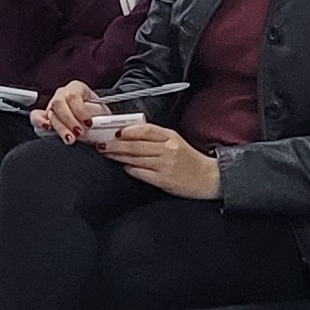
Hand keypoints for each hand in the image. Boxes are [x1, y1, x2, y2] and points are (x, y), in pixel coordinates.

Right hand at [35, 79, 104, 141]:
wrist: (95, 125)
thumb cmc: (98, 116)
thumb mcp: (102, 112)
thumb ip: (97, 115)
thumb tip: (94, 122)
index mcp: (77, 88)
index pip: (73, 95)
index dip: (80, 110)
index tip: (88, 123)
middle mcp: (62, 95)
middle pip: (59, 103)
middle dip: (69, 120)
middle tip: (79, 133)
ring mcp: (52, 106)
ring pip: (50, 113)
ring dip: (59, 127)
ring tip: (70, 139)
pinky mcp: (45, 118)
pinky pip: (36, 117)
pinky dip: (40, 123)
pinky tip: (48, 129)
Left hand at [94, 115, 221, 198]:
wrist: (209, 178)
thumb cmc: (190, 160)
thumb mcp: (175, 142)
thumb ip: (156, 137)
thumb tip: (130, 134)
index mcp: (170, 137)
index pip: (145, 129)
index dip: (127, 130)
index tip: (113, 131)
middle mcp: (167, 149)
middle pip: (135, 145)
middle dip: (115, 144)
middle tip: (100, 143)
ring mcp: (165, 165)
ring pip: (135, 158)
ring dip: (118, 156)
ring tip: (106, 153)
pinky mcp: (163, 180)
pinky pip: (141, 173)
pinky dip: (130, 169)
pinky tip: (123, 167)